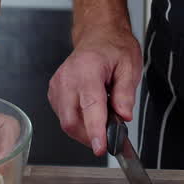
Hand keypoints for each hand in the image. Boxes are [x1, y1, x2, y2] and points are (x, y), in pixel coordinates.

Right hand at [47, 25, 142, 156]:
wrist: (98, 35)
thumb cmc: (113, 47)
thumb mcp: (129, 66)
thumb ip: (126, 93)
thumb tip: (124, 116)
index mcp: (87, 70)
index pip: (90, 107)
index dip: (95, 131)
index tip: (101, 147)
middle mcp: (67, 79)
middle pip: (71, 121)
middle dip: (90, 137)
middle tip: (110, 137)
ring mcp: (58, 86)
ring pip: (66, 121)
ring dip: (85, 130)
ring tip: (103, 118)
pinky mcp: (54, 92)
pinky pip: (63, 116)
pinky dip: (78, 122)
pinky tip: (91, 113)